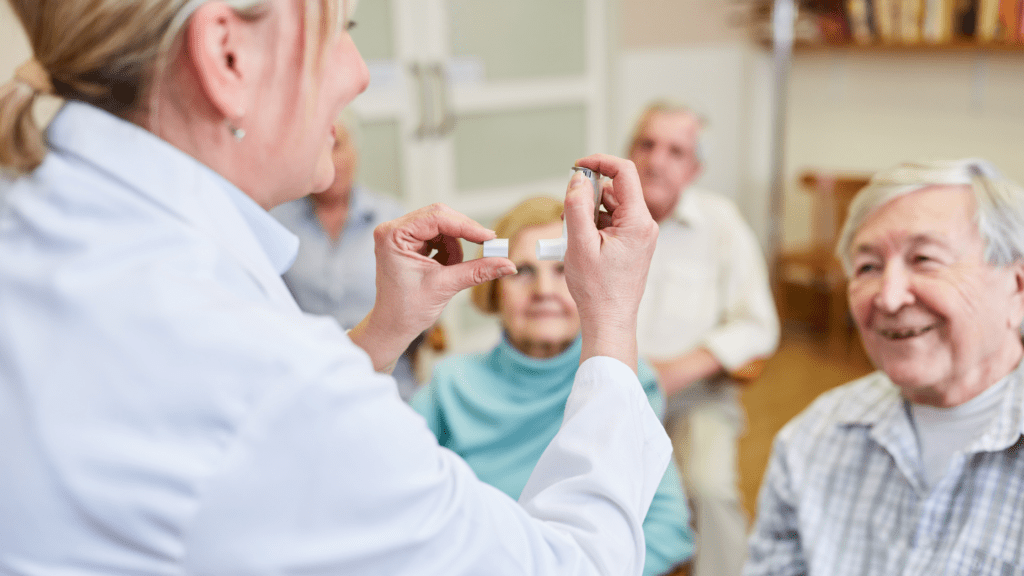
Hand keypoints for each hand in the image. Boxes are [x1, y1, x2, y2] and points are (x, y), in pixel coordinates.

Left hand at [350, 204, 515, 370]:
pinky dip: (449, 252)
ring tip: (449, 272)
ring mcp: (401, 235)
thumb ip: (477, 271)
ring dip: (455, 249)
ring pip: (443, 228)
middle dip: (463, 234)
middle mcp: (394, 229)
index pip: (436, 218)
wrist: (393, 326)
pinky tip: (443, 270)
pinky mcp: (409, 242)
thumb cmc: (408, 309)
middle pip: (440, 217)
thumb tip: (508, 264)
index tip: (490, 238)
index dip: (466, 226)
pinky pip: (439, 237)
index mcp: (392, 235)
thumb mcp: (446, 286)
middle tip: (488, 246)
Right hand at [564, 154, 658, 372]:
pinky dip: (594, 226)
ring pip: (611, 207)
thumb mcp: (579, 244)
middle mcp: (645, 225)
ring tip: (575, 239)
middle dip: (588, 195)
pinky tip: (583, 246)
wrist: (610, 320)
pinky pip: (612, 222)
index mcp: (638, 221)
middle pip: (615, 190)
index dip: (600, 162)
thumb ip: (577, 207)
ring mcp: (640, 235)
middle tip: (568, 216)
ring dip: (589, 213)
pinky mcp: (633, 244)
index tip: (577, 166)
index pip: (624, 172)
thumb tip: (577, 178)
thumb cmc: (597, 289)